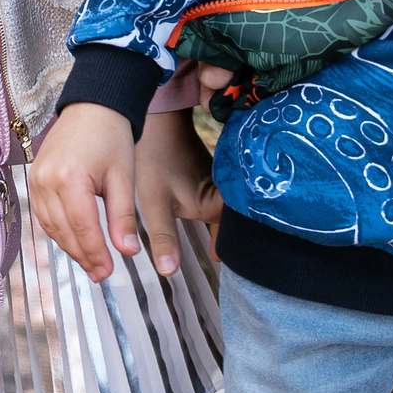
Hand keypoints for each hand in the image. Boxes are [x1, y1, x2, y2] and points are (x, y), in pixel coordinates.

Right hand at [29, 103, 141, 280]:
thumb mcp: (123, 177)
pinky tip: (74, 240)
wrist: (92, 105)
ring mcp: (36, 178)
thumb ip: (123, 217)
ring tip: (90, 262)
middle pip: (63, 231)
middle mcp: (46, 179)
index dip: (95, 254)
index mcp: (69, 178)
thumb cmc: (110, 135)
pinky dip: (58, 231)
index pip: (82, 228)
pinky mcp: (34, 178)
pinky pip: (43, 214)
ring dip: (70, 247)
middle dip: (83, 256)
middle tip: (101, 273)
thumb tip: (128, 251)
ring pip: (50, 227)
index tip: (108, 271)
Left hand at [131, 110, 220, 274]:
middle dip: (232, 247)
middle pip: (237, 232)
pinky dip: (223, 215)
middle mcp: (230, 197)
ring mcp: (228, 187)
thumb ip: (164, 238)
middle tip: (222, 260)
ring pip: (234, 218)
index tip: (232, 273)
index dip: (233, 260)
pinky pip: (228, 204)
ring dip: (228, 231)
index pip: (235, 244)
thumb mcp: (155, 203)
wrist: (160, 120)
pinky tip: (215, 225)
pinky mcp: (222, 178)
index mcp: (217, 207)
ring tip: (218, 244)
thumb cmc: (155, 158)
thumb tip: (169, 270)